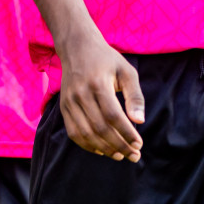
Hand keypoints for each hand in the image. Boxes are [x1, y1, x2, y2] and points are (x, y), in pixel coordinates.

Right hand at [56, 30, 143, 161]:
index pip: (113, 116)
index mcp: (98, 84)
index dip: (126, 133)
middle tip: (134, 155)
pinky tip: (102, 150)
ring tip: (120, 155)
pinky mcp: (63, 108)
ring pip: (86, 134)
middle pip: (100, 128)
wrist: (77, 48)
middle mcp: (81, 94)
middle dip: (119, 145)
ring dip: (104, 149)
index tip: (139, 144)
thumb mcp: (126, 71)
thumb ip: (135, 96)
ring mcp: (69, 102)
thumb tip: (140, 121)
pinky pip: (74, 133)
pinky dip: (88, 145)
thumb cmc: (107, 60)